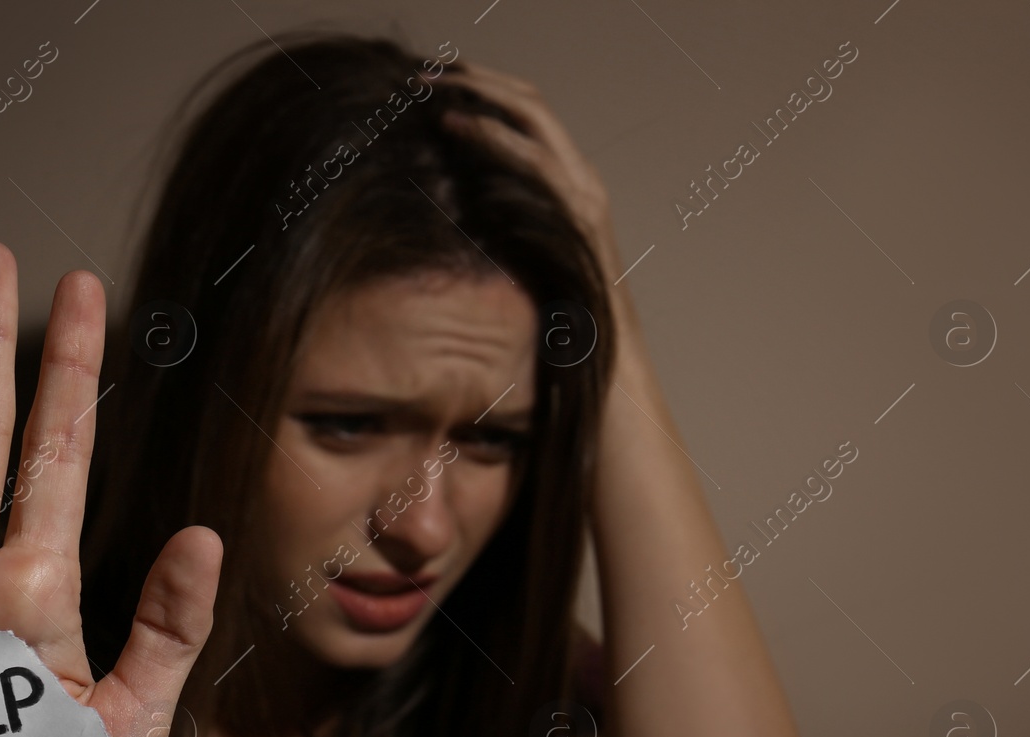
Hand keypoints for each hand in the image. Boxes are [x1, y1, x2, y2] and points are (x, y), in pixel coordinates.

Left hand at [440, 61, 646, 349]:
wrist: (603, 369)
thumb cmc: (556, 329)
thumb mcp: (515, 260)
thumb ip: (494, 225)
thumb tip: (446, 201)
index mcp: (568, 187)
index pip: (528, 116)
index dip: (484, 91)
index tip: (436, 82)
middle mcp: (581, 180)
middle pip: (531, 102)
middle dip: (477, 78)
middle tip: (425, 74)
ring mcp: (584, 195)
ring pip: (535, 117)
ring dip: (480, 93)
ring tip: (434, 87)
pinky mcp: (579, 216)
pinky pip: (535, 161)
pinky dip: (493, 136)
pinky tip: (455, 125)